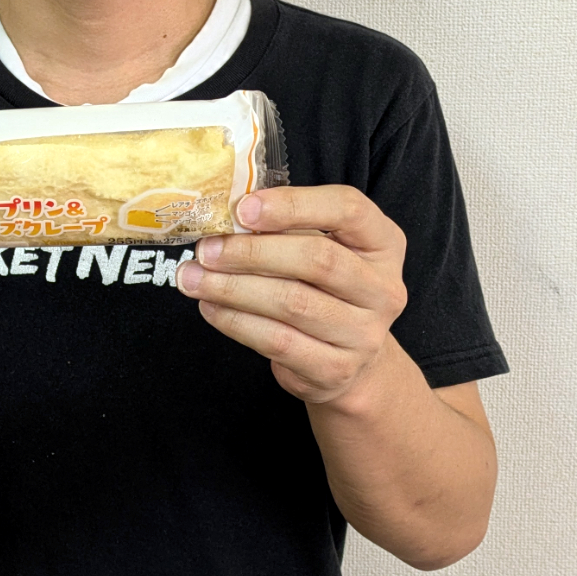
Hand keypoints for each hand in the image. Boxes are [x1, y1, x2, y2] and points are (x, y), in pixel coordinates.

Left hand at [176, 186, 406, 404]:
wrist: (350, 360)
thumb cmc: (324, 288)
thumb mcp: (319, 246)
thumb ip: (285, 227)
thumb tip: (223, 215)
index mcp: (383, 242)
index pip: (347, 209)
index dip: (292, 205)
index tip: (242, 209)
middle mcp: (383, 288)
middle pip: (316, 260)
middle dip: (251, 252)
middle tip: (206, 249)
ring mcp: (365, 334)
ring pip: (292, 303)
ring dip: (233, 288)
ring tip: (193, 278)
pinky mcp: (336, 370)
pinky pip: (278, 341)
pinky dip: (236, 322)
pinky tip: (210, 306)